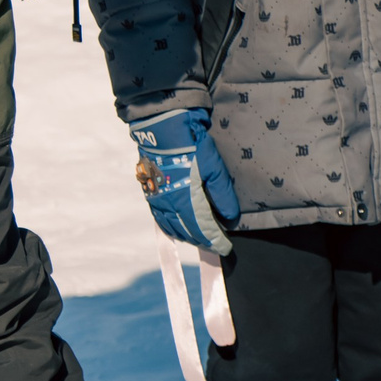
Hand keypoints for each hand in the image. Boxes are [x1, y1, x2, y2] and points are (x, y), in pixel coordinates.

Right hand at [131, 107, 239, 252]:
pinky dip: (170, 228)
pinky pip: (160, 218)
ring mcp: (157, 200)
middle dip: (203, 241)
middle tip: (215, 247)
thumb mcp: (215, 169)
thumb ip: (222, 195)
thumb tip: (230, 218)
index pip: (204, 229)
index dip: (216, 241)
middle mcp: (169, 205)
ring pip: (171, 227)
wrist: (163, 131)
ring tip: (199, 240)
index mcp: (186, 201)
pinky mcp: (150, 193)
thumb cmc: (193, 148)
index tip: (226, 249)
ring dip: (186, 236)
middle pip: (187, 232)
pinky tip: (176, 228)